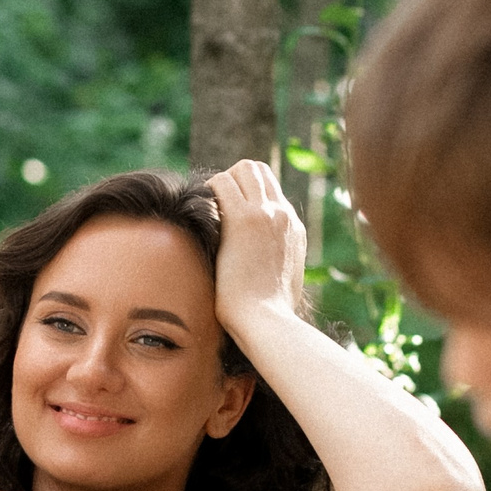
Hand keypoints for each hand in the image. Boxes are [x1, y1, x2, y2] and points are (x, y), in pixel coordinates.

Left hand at [210, 158, 307, 326]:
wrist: (267, 322)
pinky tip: (198, 213)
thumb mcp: (278, 285)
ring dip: (220, 183)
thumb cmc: (266, 317)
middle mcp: (283, 215)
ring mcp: (267, 214)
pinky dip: (207, 190)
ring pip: (244, 169)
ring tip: (205, 208)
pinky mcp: (245, 219)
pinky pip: (222, 183)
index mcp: (292, 230)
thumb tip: (257, 272)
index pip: (269, 192)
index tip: (223, 213)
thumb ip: (272, 268)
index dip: (243, 195)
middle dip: (233, 180)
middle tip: (213, 204)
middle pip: (259, 171)